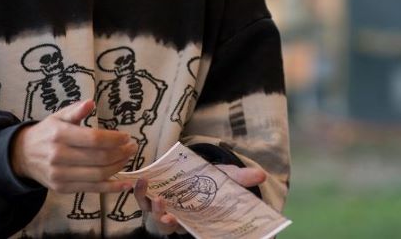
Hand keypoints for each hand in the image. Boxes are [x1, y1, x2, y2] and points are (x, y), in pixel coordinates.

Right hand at [10, 99, 137, 193]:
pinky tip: (125, 184)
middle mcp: (59, 156)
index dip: (114, 139)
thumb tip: (91, 102)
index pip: (94, 139)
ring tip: (127, 158)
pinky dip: (111, 188)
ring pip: (97, 175)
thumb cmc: (47, 133)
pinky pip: (92, 189)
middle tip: (132, 147)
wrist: (22, 155)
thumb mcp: (58, 117)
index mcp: (59, 135)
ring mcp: (60, 175)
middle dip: (120, 153)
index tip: (127, 136)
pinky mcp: (62, 188)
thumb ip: (75, 110)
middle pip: (98, 158)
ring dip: (118, 167)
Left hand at [134, 164, 266, 234]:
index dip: (178, 226)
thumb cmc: (213, 181)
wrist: (198, 173)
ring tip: (147, 189)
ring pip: (151, 211)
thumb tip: (261, 174)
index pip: (186, 227)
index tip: (174, 221)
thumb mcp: (227, 179)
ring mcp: (162, 206)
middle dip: (162, 217)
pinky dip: (139, 188)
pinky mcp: (152, 194)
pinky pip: (142, 196)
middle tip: (165, 210)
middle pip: (165, 223)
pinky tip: (140, 177)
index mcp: (193, 217)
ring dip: (148, 202)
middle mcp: (177, 216)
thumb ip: (241, 178)